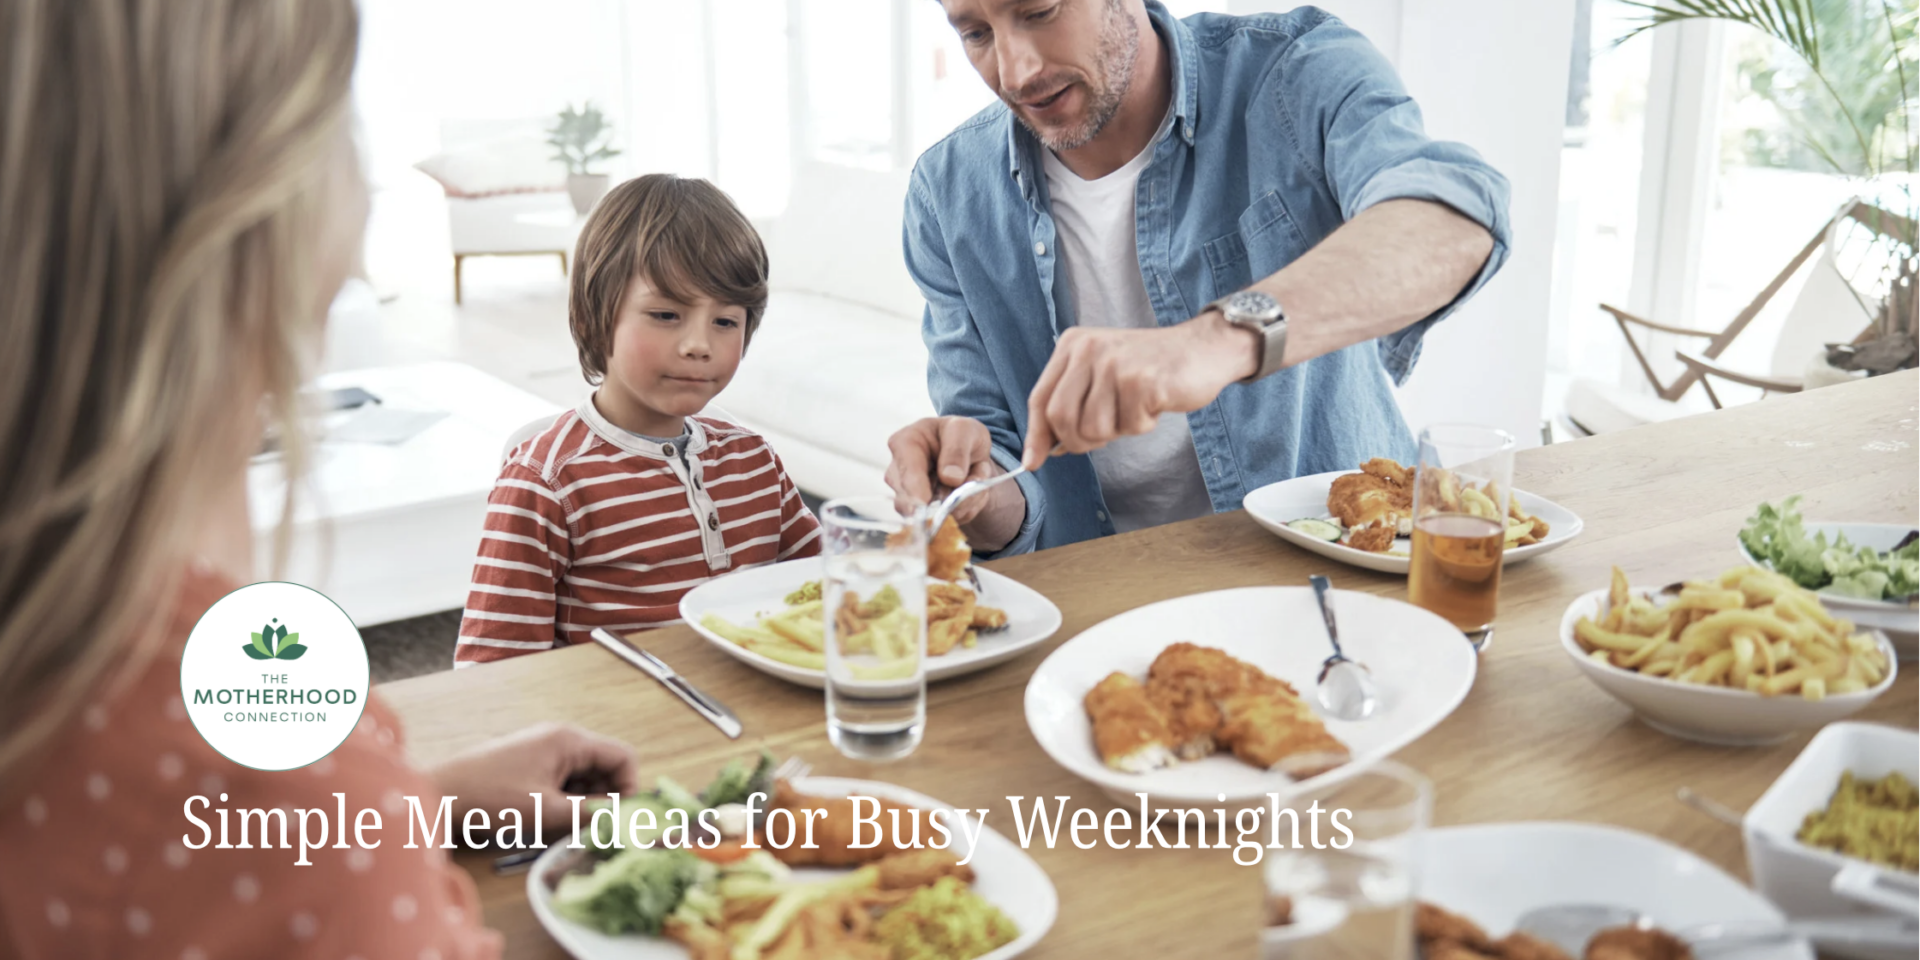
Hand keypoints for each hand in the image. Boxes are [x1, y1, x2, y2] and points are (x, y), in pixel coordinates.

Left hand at [426, 722, 638, 830]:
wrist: (440, 793)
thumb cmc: (491, 798)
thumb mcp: (547, 811)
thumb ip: (590, 814)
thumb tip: (624, 820)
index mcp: (570, 740)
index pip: (623, 756)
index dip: (629, 787)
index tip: (619, 817)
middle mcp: (562, 737)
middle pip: (606, 764)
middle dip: (606, 796)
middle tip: (594, 825)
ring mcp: (546, 748)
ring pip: (586, 774)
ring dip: (586, 799)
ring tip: (569, 823)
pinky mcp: (532, 761)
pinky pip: (566, 777)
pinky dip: (568, 797)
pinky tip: (553, 816)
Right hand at [884, 416, 1001, 521]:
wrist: (968, 450)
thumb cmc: (961, 434)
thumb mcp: (965, 430)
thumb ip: (958, 449)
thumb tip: (950, 477)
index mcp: (905, 443)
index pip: (906, 470)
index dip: (915, 488)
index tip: (925, 502)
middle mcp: (898, 471)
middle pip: (910, 499)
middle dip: (945, 498)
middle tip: (972, 483)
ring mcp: (907, 494)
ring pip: (926, 515)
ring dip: (958, 505)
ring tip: (973, 481)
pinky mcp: (920, 512)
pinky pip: (942, 522)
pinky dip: (962, 511)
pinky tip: (968, 494)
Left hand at [1022, 312, 1258, 468]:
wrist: (1202, 349)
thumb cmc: (1149, 369)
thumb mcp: (1101, 376)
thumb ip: (1071, 406)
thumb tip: (1040, 452)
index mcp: (1073, 345)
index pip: (1039, 399)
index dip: (1035, 436)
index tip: (1032, 463)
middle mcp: (1089, 349)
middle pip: (1060, 418)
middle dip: (1078, 441)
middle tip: (1104, 436)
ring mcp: (1115, 364)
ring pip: (1093, 428)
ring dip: (1117, 431)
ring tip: (1135, 409)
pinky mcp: (1141, 381)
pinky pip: (1129, 427)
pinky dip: (1142, 426)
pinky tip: (1154, 403)